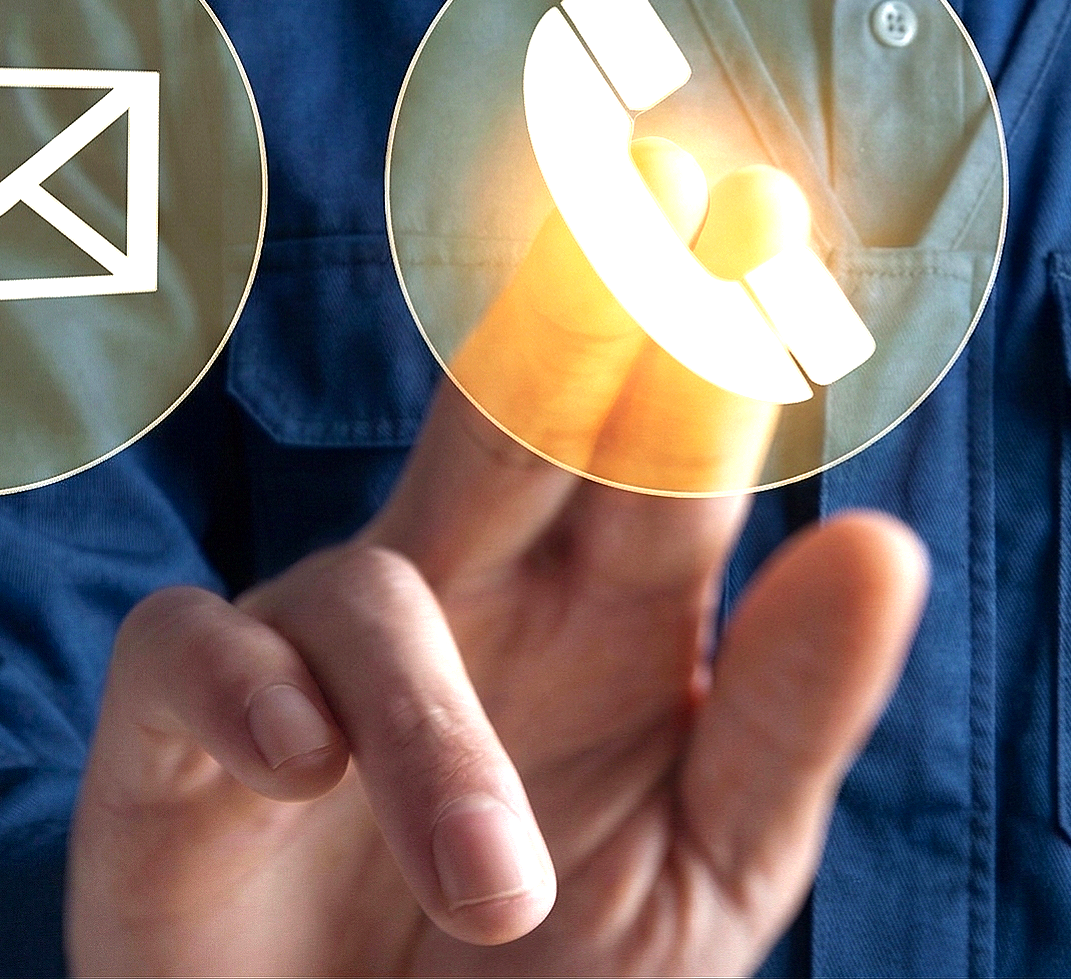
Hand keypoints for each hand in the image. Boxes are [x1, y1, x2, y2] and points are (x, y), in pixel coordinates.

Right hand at [67, 141, 928, 975]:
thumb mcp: (706, 873)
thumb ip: (788, 719)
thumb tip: (886, 541)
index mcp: (618, 615)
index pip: (668, 451)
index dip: (708, 337)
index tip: (764, 207)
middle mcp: (475, 597)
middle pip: (520, 422)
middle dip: (579, 304)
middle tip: (643, 179)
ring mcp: (325, 655)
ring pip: (374, 589)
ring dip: (435, 737)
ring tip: (499, 891)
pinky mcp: (184, 736)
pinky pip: (196, 655)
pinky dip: (245, 691)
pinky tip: (299, 759)